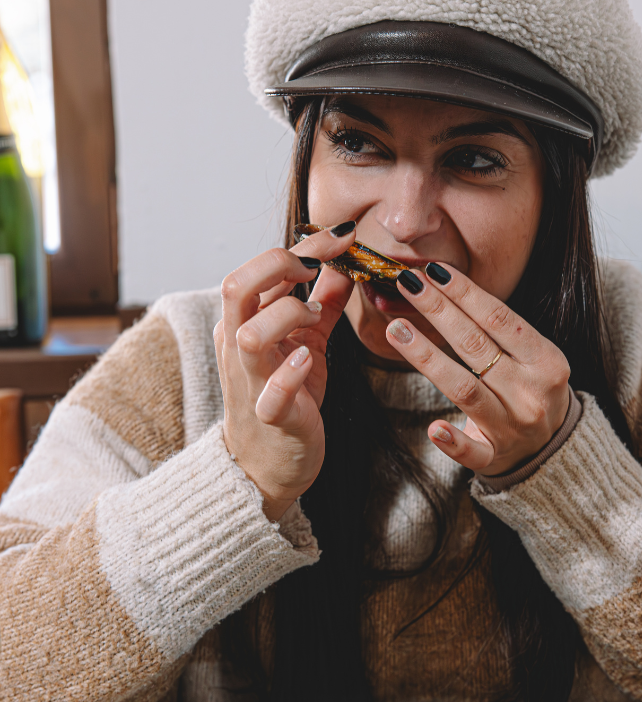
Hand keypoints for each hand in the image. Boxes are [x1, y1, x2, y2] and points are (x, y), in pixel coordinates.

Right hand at [215, 225, 355, 519]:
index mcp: (243, 322)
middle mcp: (237, 346)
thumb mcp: (306, 342)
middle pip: (237, 286)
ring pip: (248, 333)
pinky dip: (290, 372)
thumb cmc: (286, 398)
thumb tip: (343, 265)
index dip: (304, 247)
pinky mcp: (270, 416)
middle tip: (315, 271)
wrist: (268, 466)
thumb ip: (321, 304)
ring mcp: (250, 381)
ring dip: (286, 315)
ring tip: (313, 318)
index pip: (260, 269)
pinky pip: (272, 392)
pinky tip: (307, 361)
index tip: (343, 235)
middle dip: (279, 266)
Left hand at [385, 264, 571, 475]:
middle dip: (439, 311)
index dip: (465, 293)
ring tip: (396, 328)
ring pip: (465, 389)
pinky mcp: (495, 458)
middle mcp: (532, 393)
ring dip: (428, 357)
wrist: (553, 449)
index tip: (433, 270)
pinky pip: (472, 452)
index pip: (500, 319)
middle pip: (476, 346)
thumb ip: (498, 330)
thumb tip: (445, 284)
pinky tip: (433, 428)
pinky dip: (453, 441)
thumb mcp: (533, 357)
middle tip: (407, 283)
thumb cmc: (532, 391)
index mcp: (546, 362)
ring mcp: (513, 428)